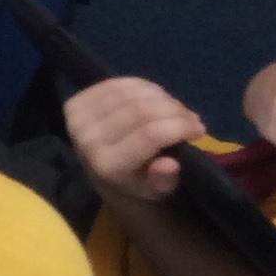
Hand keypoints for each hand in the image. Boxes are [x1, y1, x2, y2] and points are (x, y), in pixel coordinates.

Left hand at [65, 78, 204, 202]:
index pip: (149, 136)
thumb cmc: (137, 180)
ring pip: (131, 94)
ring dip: (162, 97)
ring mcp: (78, 120)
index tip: (199, 129)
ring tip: (176, 110)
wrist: (101, 170)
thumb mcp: (156, 191)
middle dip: (175, 111)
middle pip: (141, 111)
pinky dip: (145, 88)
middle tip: (191, 118)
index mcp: (108, 166)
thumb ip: (162, 181)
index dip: (179, 127)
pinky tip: (157, 98)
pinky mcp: (76, 103)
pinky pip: (118, 84)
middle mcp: (87, 142)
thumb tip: (169, 165)